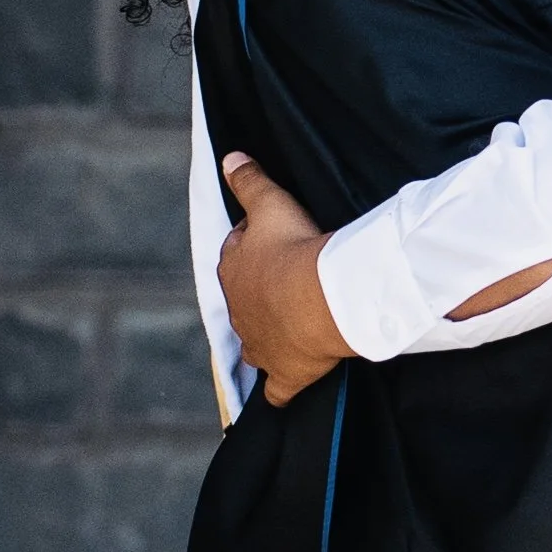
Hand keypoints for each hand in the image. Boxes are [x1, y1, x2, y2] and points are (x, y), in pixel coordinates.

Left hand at [218, 152, 352, 407]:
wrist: (321, 298)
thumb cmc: (295, 250)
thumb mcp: (270, 204)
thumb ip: (248, 180)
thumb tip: (229, 158)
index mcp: (232, 270)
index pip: (238, 254)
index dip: (255, 244)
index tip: (278, 240)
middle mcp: (239, 312)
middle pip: (247, 298)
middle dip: (262, 291)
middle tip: (289, 281)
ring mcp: (261, 346)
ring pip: (256, 342)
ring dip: (268, 334)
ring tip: (290, 325)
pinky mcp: (285, 374)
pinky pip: (278, 388)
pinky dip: (278, 390)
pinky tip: (281, 392)